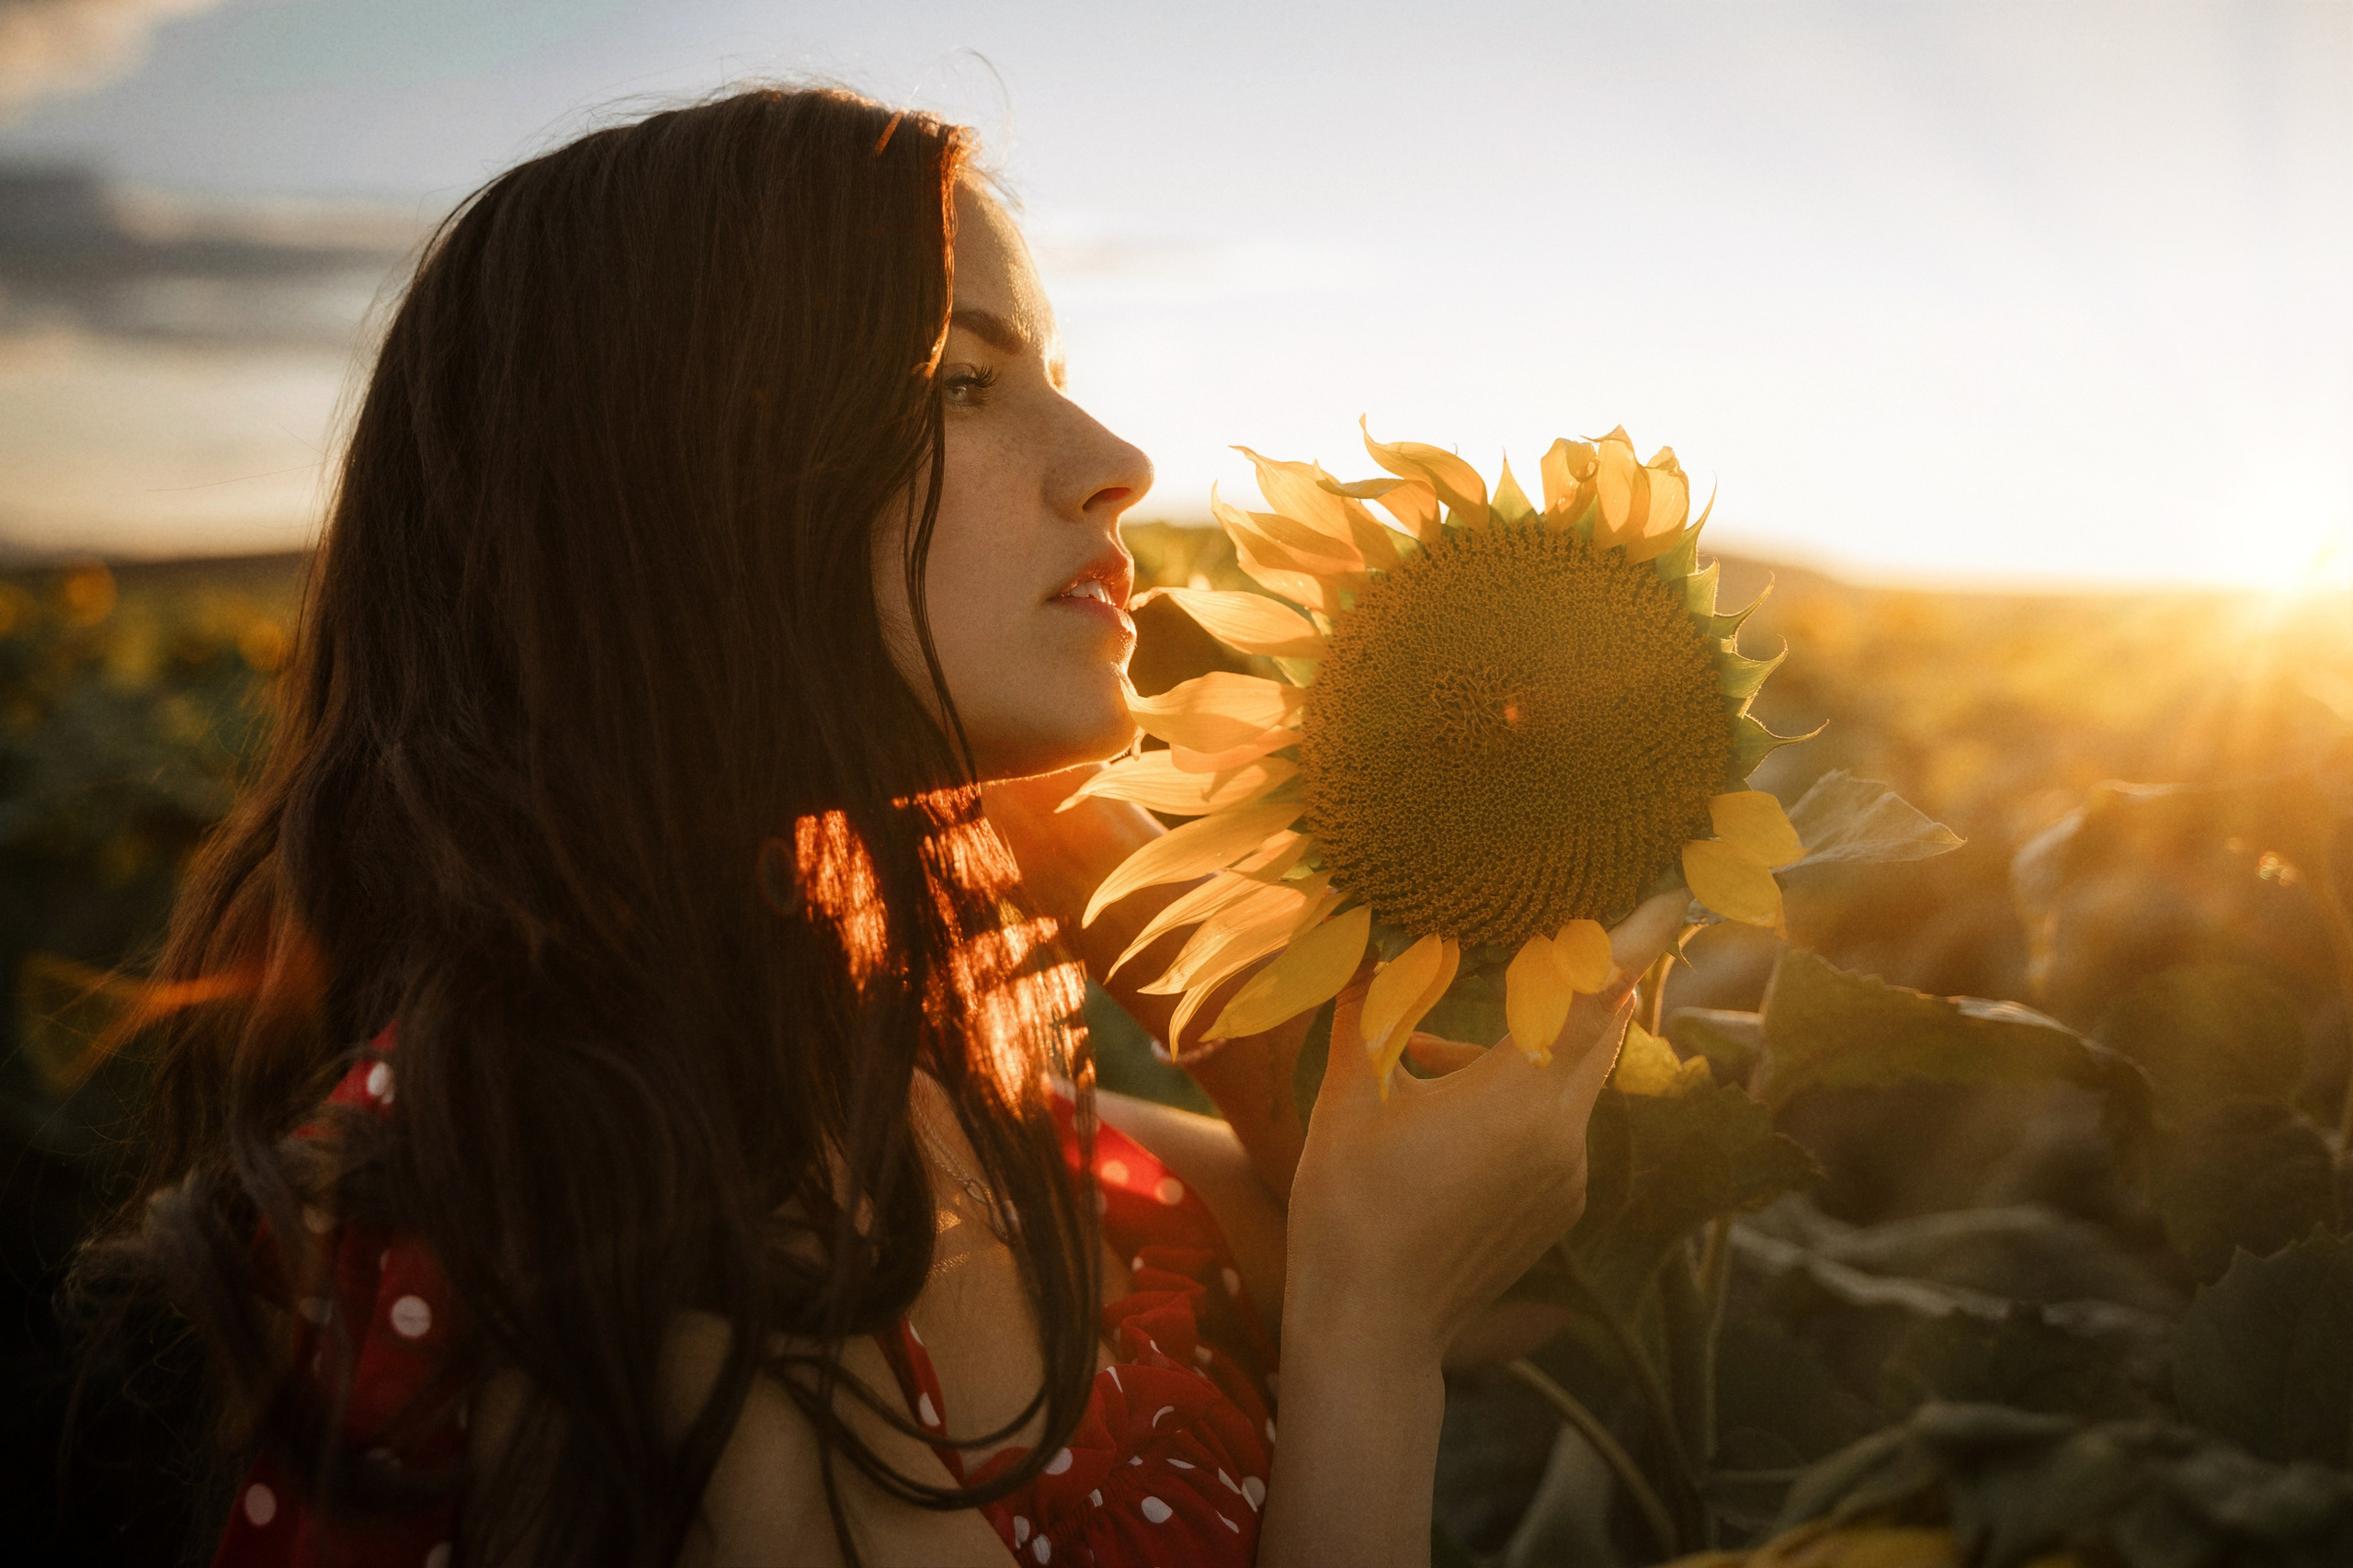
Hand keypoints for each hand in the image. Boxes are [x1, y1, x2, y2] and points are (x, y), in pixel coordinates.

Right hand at [1281, 891, 1686, 1361]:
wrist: (1372, 1325)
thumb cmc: (1350, 1205)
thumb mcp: (1352, 1094)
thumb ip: (1372, 1006)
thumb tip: (1361, 936)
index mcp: (1518, 1098)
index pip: (1593, 999)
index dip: (1633, 942)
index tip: (1672, 894)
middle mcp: (1562, 1136)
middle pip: (1597, 1032)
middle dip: (1584, 982)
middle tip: (1565, 933)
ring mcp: (1569, 1179)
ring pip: (1573, 1081)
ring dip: (1533, 1047)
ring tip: (1438, 1055)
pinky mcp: (1561, 1208)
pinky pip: (1561, 1128)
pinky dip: (1528, 1098)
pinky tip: (1454, 1107)